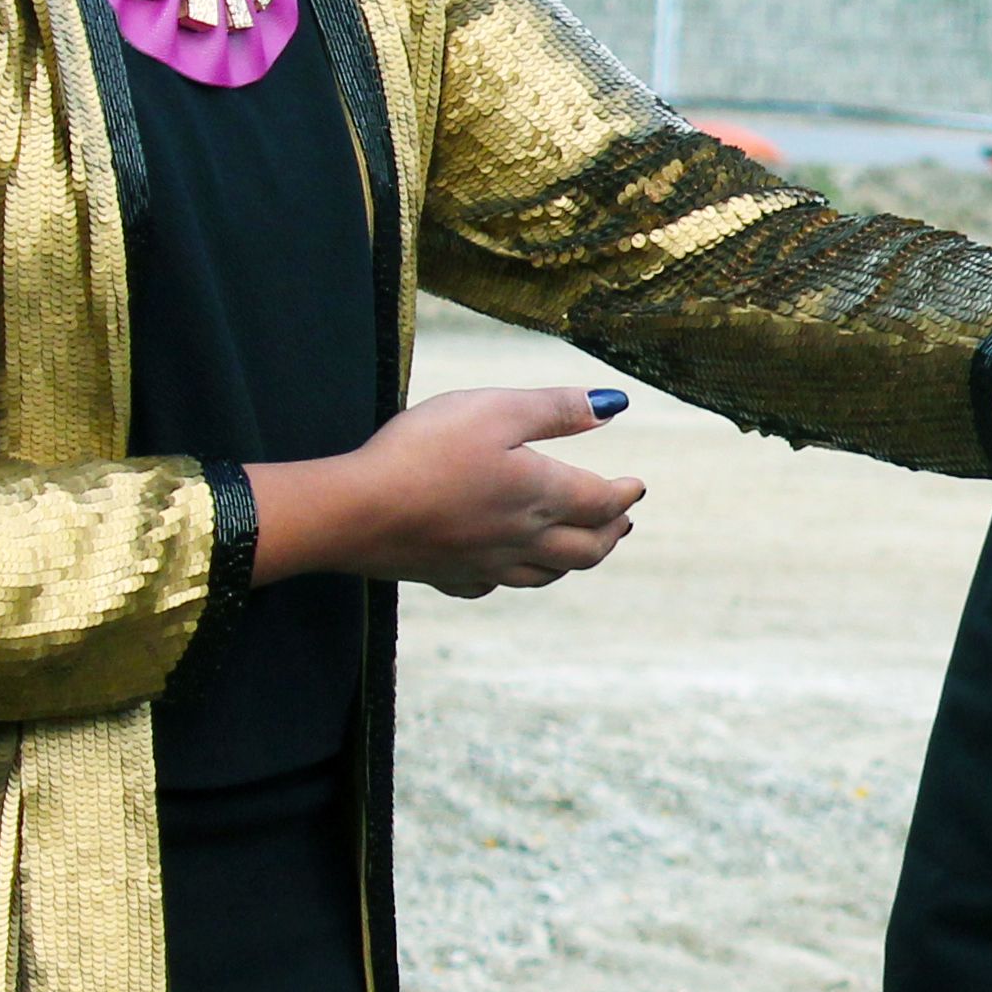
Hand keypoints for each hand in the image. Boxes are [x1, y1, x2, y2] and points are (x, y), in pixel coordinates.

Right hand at [248, 387, 643, 596]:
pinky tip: (507, 569)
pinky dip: (515, 577)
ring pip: (547, 574)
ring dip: (575, 560)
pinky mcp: (447, 576)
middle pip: (586, 549)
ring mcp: (485, 563)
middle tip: (622, 521)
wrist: (354, 511)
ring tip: (583, 547)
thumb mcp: (495, 410)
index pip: (602, 502)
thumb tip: (614, 406)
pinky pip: (494, 585)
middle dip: (611, 534)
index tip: (637, 486)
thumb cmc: (424, 452)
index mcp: (541, 495)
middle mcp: (522, 538)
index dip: (625, 494)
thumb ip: (556, 408)